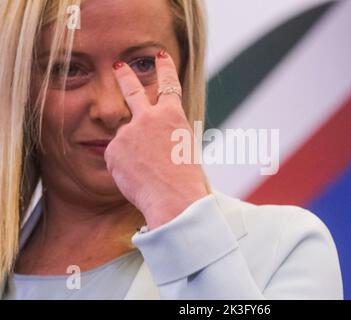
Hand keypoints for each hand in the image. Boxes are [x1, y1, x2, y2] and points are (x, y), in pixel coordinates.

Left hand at [105, 51, 208, 228]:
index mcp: (173, 115)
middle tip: (119, 65)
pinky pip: (118, 157)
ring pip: (127, 139)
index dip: (165, 68)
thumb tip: (149, 139)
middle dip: (125, 75)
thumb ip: (167, 135)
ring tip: (147, 171)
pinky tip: (138, 178)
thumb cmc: (187, 179)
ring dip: (134, 153)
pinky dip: (125, 168)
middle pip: (133, 91)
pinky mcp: (114, 149)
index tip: (160, 56)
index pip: (169, 85)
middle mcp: (149, 117)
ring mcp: (129, 131)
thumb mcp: (186, 148)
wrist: (174, 198)